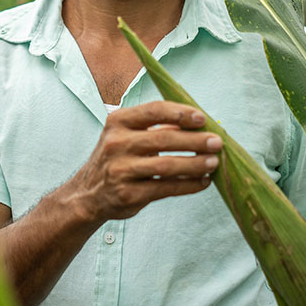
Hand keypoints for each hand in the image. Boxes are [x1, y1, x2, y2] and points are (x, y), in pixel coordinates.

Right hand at [65, 100, 221, 221]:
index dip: (181, 113)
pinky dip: (188, 185)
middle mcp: (116, 144)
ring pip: (167, 166)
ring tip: (214, 163)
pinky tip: (203, 181)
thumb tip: (199, 125)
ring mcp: (121, 170)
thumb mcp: (126, 136)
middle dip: (195, 140)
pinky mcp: (128, 194)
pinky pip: (166, 188)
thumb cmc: (116, 159)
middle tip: (217, 143)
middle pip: (164, 139)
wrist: (88, 194)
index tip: (202, 118)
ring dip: (196, 164)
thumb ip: (156, 128)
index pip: (154, 111)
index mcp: (117, 122)